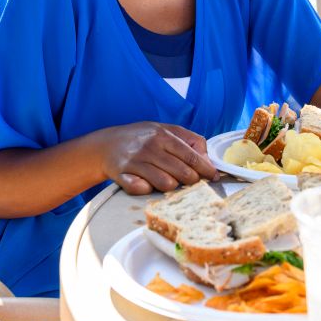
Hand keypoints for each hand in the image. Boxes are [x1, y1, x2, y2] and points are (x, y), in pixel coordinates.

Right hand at [91, 121, 218, 194]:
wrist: (106, 144)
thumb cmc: (141, 138)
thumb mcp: (164, 130)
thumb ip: (188, 141)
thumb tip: (208, 160)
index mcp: (162, 134)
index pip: (191, 156)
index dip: (205, 169)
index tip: (214, 177)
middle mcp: (149, 147)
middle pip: (182, 173)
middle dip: (191, 180)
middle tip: (190, 181)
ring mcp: (135, 161)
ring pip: (166, 184)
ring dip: (171, 186)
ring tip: (167, 180)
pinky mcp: (122, 175)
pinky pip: (143, 190)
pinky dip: (148, 190)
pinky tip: (146, 183)